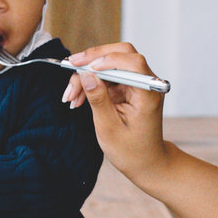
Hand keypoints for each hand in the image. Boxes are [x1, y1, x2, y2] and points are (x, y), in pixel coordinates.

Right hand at [65, 42, 171, 182]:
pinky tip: (77, 97)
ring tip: (70, 96)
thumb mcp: (109, 128)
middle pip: (120, 54)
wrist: (145, 162)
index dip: (106, 59)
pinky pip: (107, 76)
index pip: (132, 62)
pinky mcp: (128, 87)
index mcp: (148, 93)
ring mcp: (137, 84)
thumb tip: (86, 74)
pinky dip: (91, 83)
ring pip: (110, 64)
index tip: (84, 67)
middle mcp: (146, 83)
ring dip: (87, 74)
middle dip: (92, 60)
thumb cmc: (131, 151)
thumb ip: (98, 99)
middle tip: (69, 67)